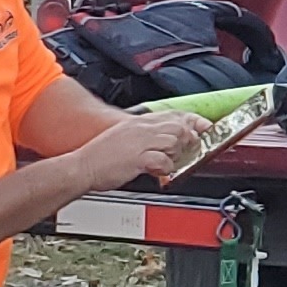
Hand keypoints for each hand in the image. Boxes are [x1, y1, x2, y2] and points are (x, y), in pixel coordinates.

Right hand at [72, 110, 210, 190]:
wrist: (81, 167)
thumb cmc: (100, 157)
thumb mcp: (123, 138)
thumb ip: (144, 136)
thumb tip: (163, 141)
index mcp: (138, 122)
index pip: (173, 114)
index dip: (193, 120)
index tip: (205, 126)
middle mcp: (140, 129)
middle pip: (178, 126)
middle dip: (188, 139)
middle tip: (187, 150)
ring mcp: (139, 142)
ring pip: (174, 141)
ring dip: (176, 154)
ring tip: (168, 161)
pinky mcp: (137, 159)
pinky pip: (163, 161)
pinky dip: (166, 168)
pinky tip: (159, 171)